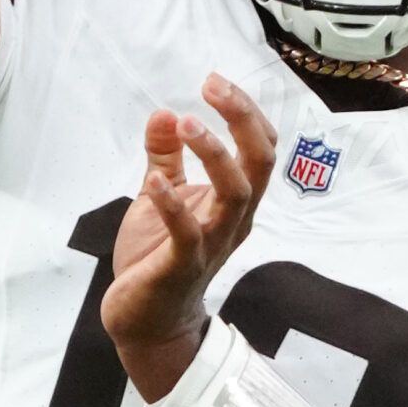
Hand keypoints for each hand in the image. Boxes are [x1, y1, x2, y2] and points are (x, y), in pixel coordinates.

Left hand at [104, 74, 278, 401]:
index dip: (245, 111)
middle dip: (242, 120)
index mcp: (234, 201)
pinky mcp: (181, 268)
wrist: (146, 324)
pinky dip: (173, 205)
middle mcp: (233, 220)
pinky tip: (154, 181)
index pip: (260, 148)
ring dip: (215, 155)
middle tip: (213, 87)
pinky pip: (187, 235)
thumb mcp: (162, 196)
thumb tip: (164, 113)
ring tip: (188, 123)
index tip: (215, 82)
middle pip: (260, 163)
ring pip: (235, 194)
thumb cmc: (158, 258)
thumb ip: (165, 156)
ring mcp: (211, 244)